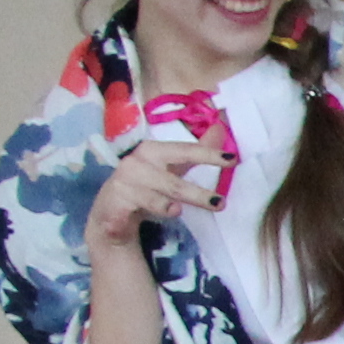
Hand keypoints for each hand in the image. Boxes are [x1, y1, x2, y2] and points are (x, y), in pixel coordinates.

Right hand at [83, 141, 219, 252]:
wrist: (110, 211)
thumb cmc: (146, 185)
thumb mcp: (172, 167)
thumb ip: (195, 153)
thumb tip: (219, 130)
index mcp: (153, 151)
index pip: (185, 151)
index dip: (208, 155)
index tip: (232, 159)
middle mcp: (136, 163)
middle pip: (173, 181)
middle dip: (197, 194)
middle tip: (220, 203)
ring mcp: (125, 183)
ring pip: (157, 197)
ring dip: (172, 206)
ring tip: (180, 211)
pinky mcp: (116, 202)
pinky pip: (141, 207)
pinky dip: (153, 210)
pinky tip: (164, 213)